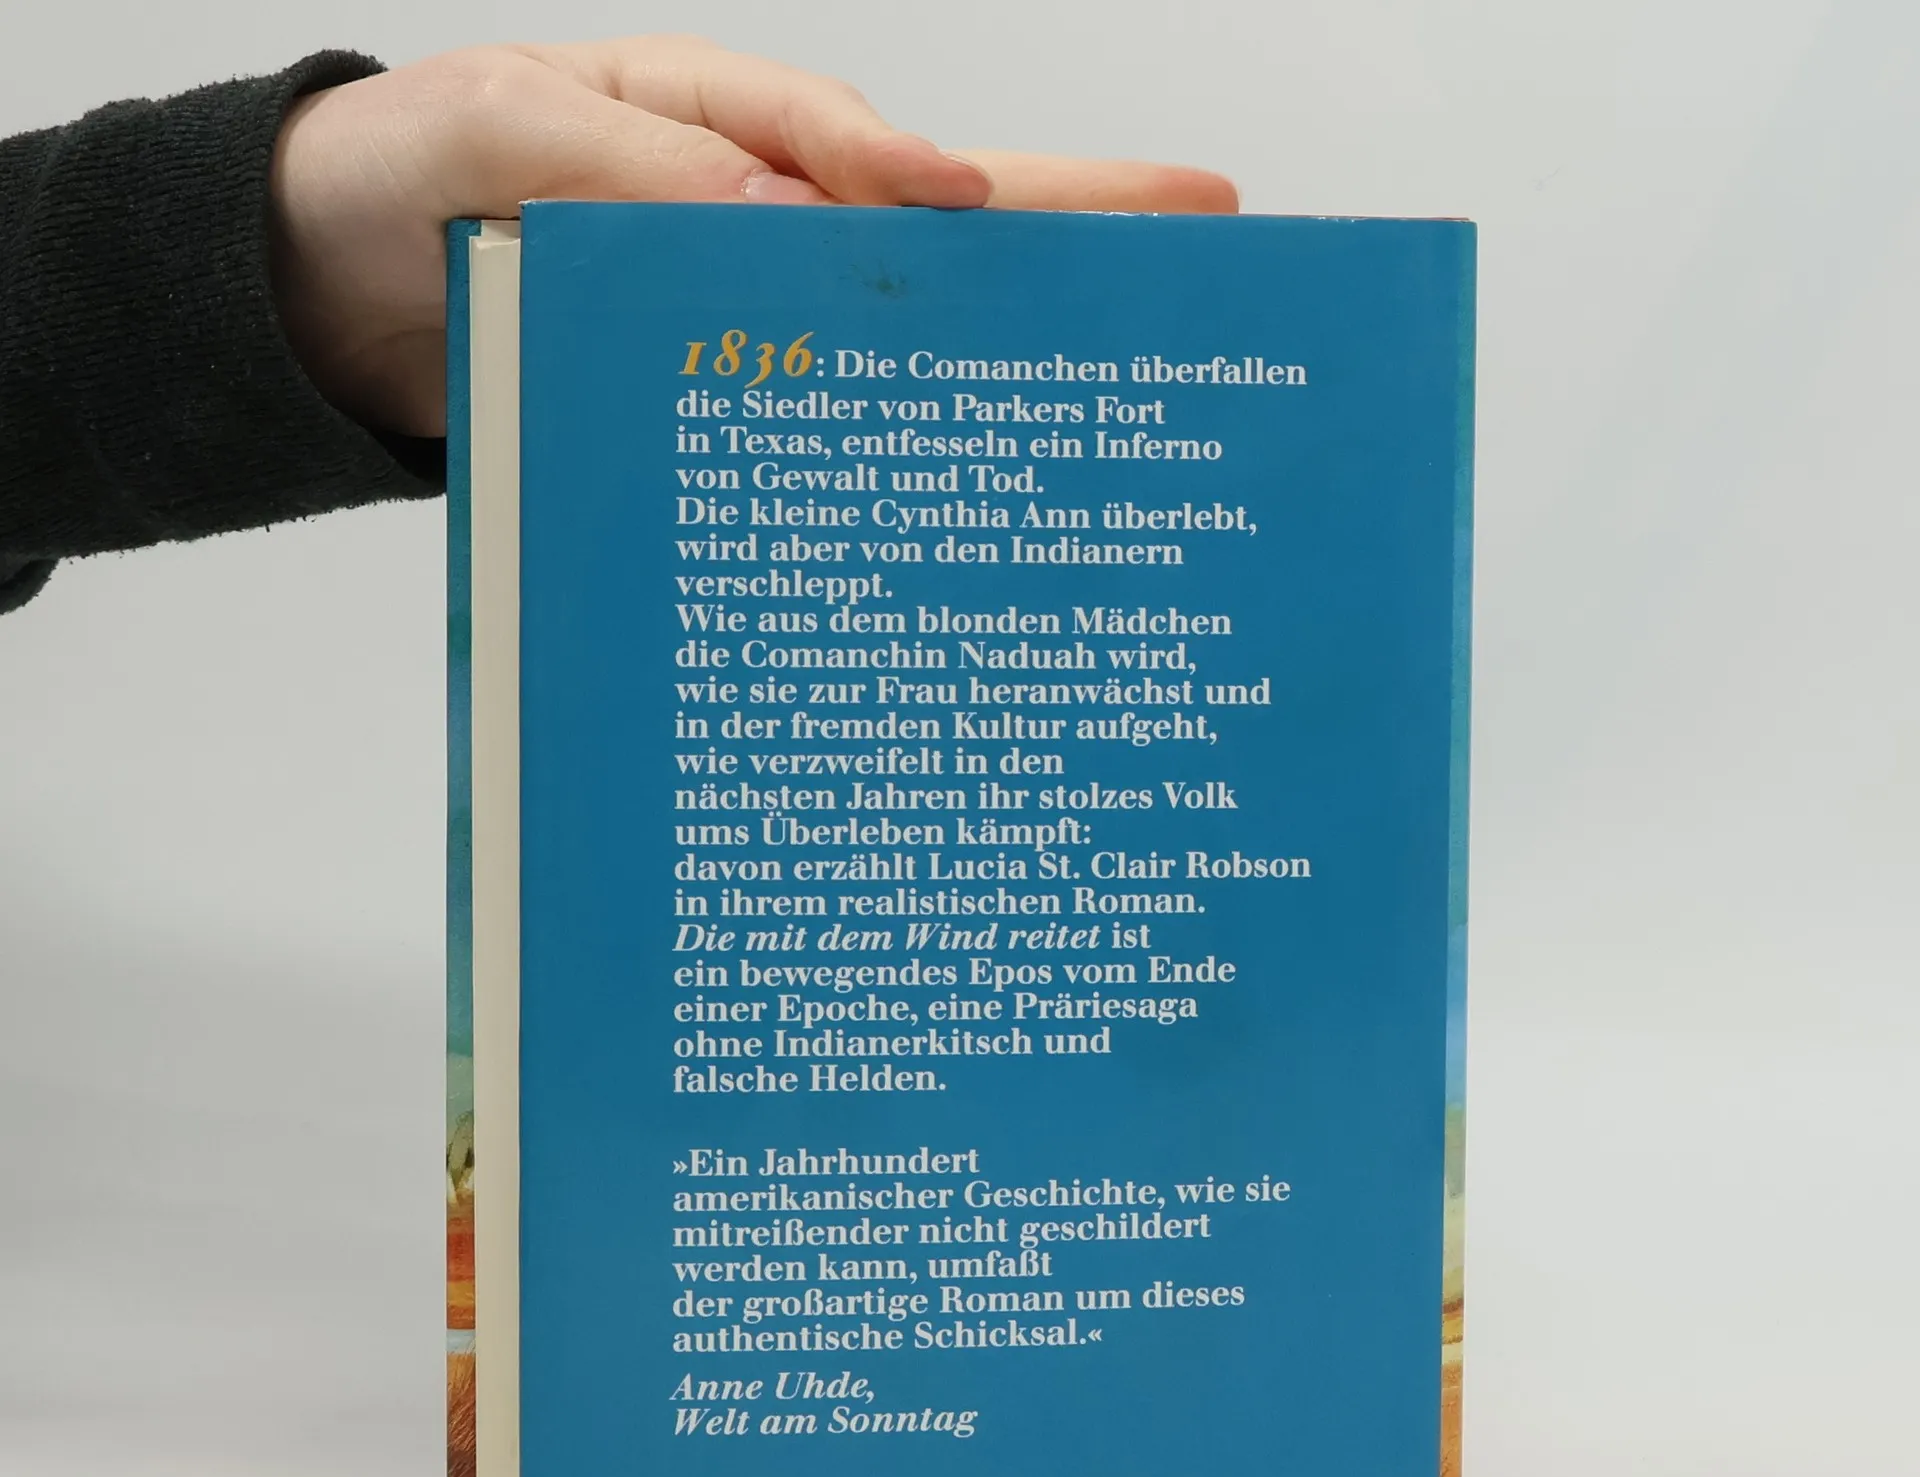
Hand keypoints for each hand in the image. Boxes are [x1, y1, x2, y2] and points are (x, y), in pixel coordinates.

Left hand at [269, 37, 1235, 438]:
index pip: (824, 135)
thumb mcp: (488, 136)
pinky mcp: (737, 394)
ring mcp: (754, 307)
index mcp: (704, 114)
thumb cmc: (404, 179)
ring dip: (1011, 343)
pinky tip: (979, 484)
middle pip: (925, 210)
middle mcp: (753, 205)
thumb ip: (622, 168)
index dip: (901, 170)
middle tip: (1204, 216)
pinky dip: (902, 440)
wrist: (338, 298)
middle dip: (1063, 216)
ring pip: (900, 319)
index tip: (971, 204)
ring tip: (1141, 364)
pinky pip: (830, 407)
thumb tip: (777, 215)